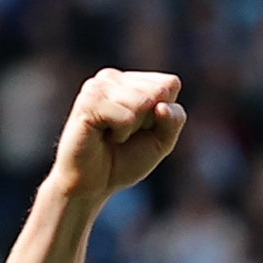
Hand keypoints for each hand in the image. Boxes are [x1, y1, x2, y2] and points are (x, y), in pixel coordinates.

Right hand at [49, 70, 186, 203]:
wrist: (92, 184)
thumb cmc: (125, 160)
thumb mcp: (162, 141)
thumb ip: (174, 119)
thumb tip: (162, 105)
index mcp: (130, 80)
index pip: (170, 84)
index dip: (166, 114)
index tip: (143, 128)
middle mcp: (113, 77)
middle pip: (158, 91)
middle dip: (149, 122)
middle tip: (125, 134)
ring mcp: (98, 86)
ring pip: (142, 101)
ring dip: (133, 128)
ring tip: (113, 135)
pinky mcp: (88, 101)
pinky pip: (126, 116)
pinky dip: (121, 134)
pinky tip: (104, 135)